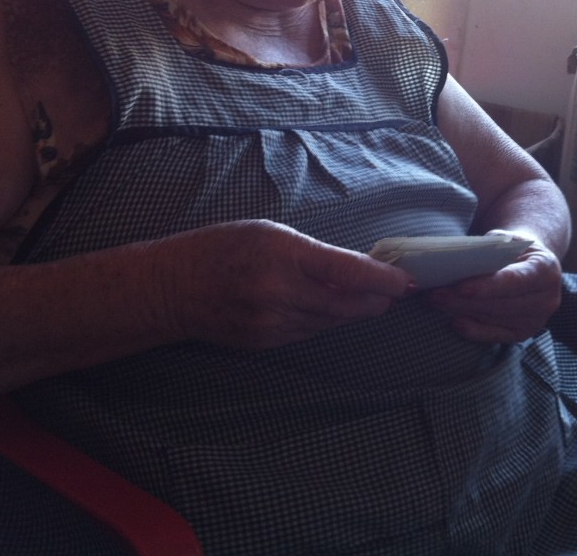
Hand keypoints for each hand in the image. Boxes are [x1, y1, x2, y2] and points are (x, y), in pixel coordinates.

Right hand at [159, 219, 413, 348]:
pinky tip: (329, 308)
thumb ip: (312, 253)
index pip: (347, 271)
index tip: (406, 281)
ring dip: (352, 310)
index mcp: (283, 255)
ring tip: (368, 298)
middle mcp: (280, 293)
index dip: (382, 279)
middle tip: (394, 291)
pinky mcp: (265, 343)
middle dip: (376, 299)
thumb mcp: (269, 233)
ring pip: (330, 321)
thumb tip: (355, 268)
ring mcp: (272, 323)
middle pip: (346, 304)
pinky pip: (309, 333)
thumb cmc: (221, 248)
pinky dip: (324, 320)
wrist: (171, 288)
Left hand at [425, 240, 561, 342]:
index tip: (460, 287)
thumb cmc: (514, 248)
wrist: (530, 263)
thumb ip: (489, 248)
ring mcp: (537, 319)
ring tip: (436, 302)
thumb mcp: (506, 239)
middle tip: (434, 294)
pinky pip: (495, 336)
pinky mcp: (523, 333)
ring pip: (494, 319)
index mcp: (546, 269)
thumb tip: (459, 261)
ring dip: (462, 312)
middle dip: (464, 300)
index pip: (516, 280)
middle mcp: (547, 298)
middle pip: (500, 304)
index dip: (488, 286)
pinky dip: (473, 331)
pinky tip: (454, 322)